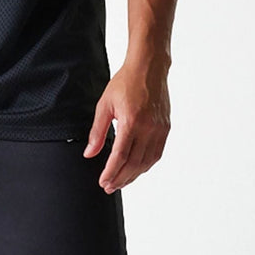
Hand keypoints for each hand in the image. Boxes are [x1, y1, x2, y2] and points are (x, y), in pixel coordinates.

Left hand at [83, 56, 170, 193]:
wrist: (149, 67)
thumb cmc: (126, 82)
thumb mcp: (104, 105)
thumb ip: (97, 132)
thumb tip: (89, 154)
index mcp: (131, 121)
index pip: (120, 156)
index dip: (111, 172)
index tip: (103, 182)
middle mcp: (148, 127)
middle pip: (133, 163)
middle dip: (120, 178)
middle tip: (109, 187)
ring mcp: (159, 129)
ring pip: (146, 162)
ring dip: (132, 176)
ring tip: (120, 182)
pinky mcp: (165, 128)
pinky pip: (156, 154)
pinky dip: (145, 166)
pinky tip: (135, 171)